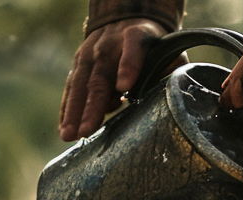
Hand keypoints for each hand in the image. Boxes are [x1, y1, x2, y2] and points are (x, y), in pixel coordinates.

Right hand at [59, 18, 170, 140]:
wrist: (125, 20)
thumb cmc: (152, 45)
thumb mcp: (168, 50)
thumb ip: (172, 70)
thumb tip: (178, 99)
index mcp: (136, 37)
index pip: (133, 49)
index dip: (128, 66)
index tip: (124, 87)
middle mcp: (109, 45)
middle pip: (100, 77)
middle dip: (93, 105)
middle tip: (86, 130)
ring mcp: (90, 54)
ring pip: (80, 84)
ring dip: (74, 111)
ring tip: (69, 135)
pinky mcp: (79, 62)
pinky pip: (71, 87)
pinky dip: (66, 107)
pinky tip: (64, 127)